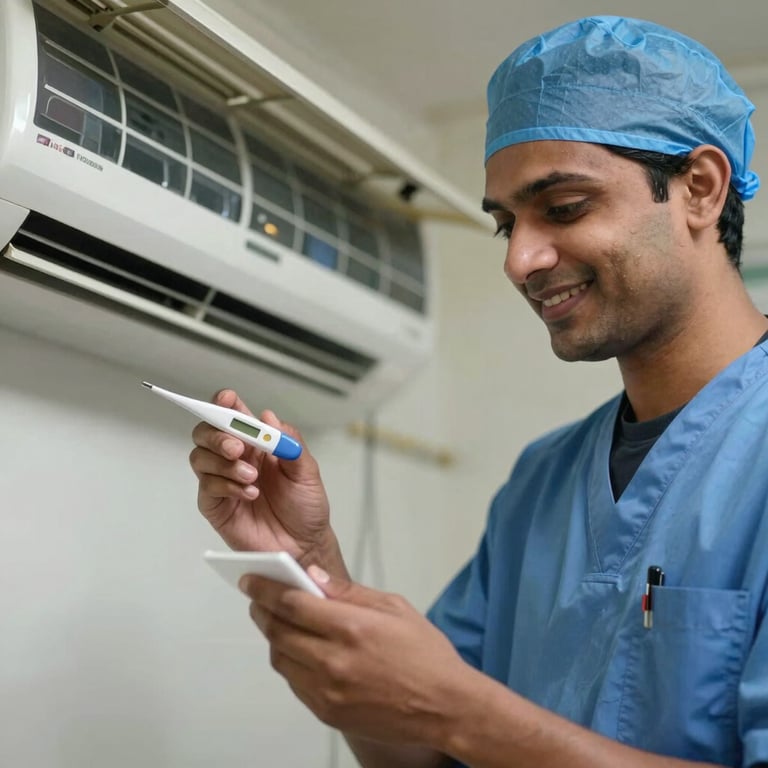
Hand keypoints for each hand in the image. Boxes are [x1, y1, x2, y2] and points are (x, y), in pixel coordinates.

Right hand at [189, 389, 337, 568]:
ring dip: (224, 464)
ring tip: (252, 478)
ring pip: (200, 458)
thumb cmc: (305, 507)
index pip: (232, 415)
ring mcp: (223, 481)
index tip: (227, 400)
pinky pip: (207, 487)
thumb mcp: (307, 471)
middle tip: (237, 448)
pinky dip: (226, 486)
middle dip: (217, 435)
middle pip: (206, 433)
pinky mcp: (217, 506)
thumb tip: (269, 417)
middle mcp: (235, 459)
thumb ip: (290, 442)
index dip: (224, 404)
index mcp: (256, 444)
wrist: (305, 545)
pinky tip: (249, 494)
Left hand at [241, 569, 472, 749]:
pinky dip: (289, 662)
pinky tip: (298, 650)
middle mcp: (334, 661)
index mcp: (351, 627)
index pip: (292, 603)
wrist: (444, 706)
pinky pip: (294, 683)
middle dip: (262, 610)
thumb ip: (348, 591)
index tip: (251, 580)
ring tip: (278, 622)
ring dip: (273, 637)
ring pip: (280, 658)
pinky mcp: (327, 712)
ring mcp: (327, 691)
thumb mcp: (394, 607)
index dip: (265, 589)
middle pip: (278, 630)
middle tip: (257, 597)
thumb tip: (313, 576)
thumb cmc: (425, 654)